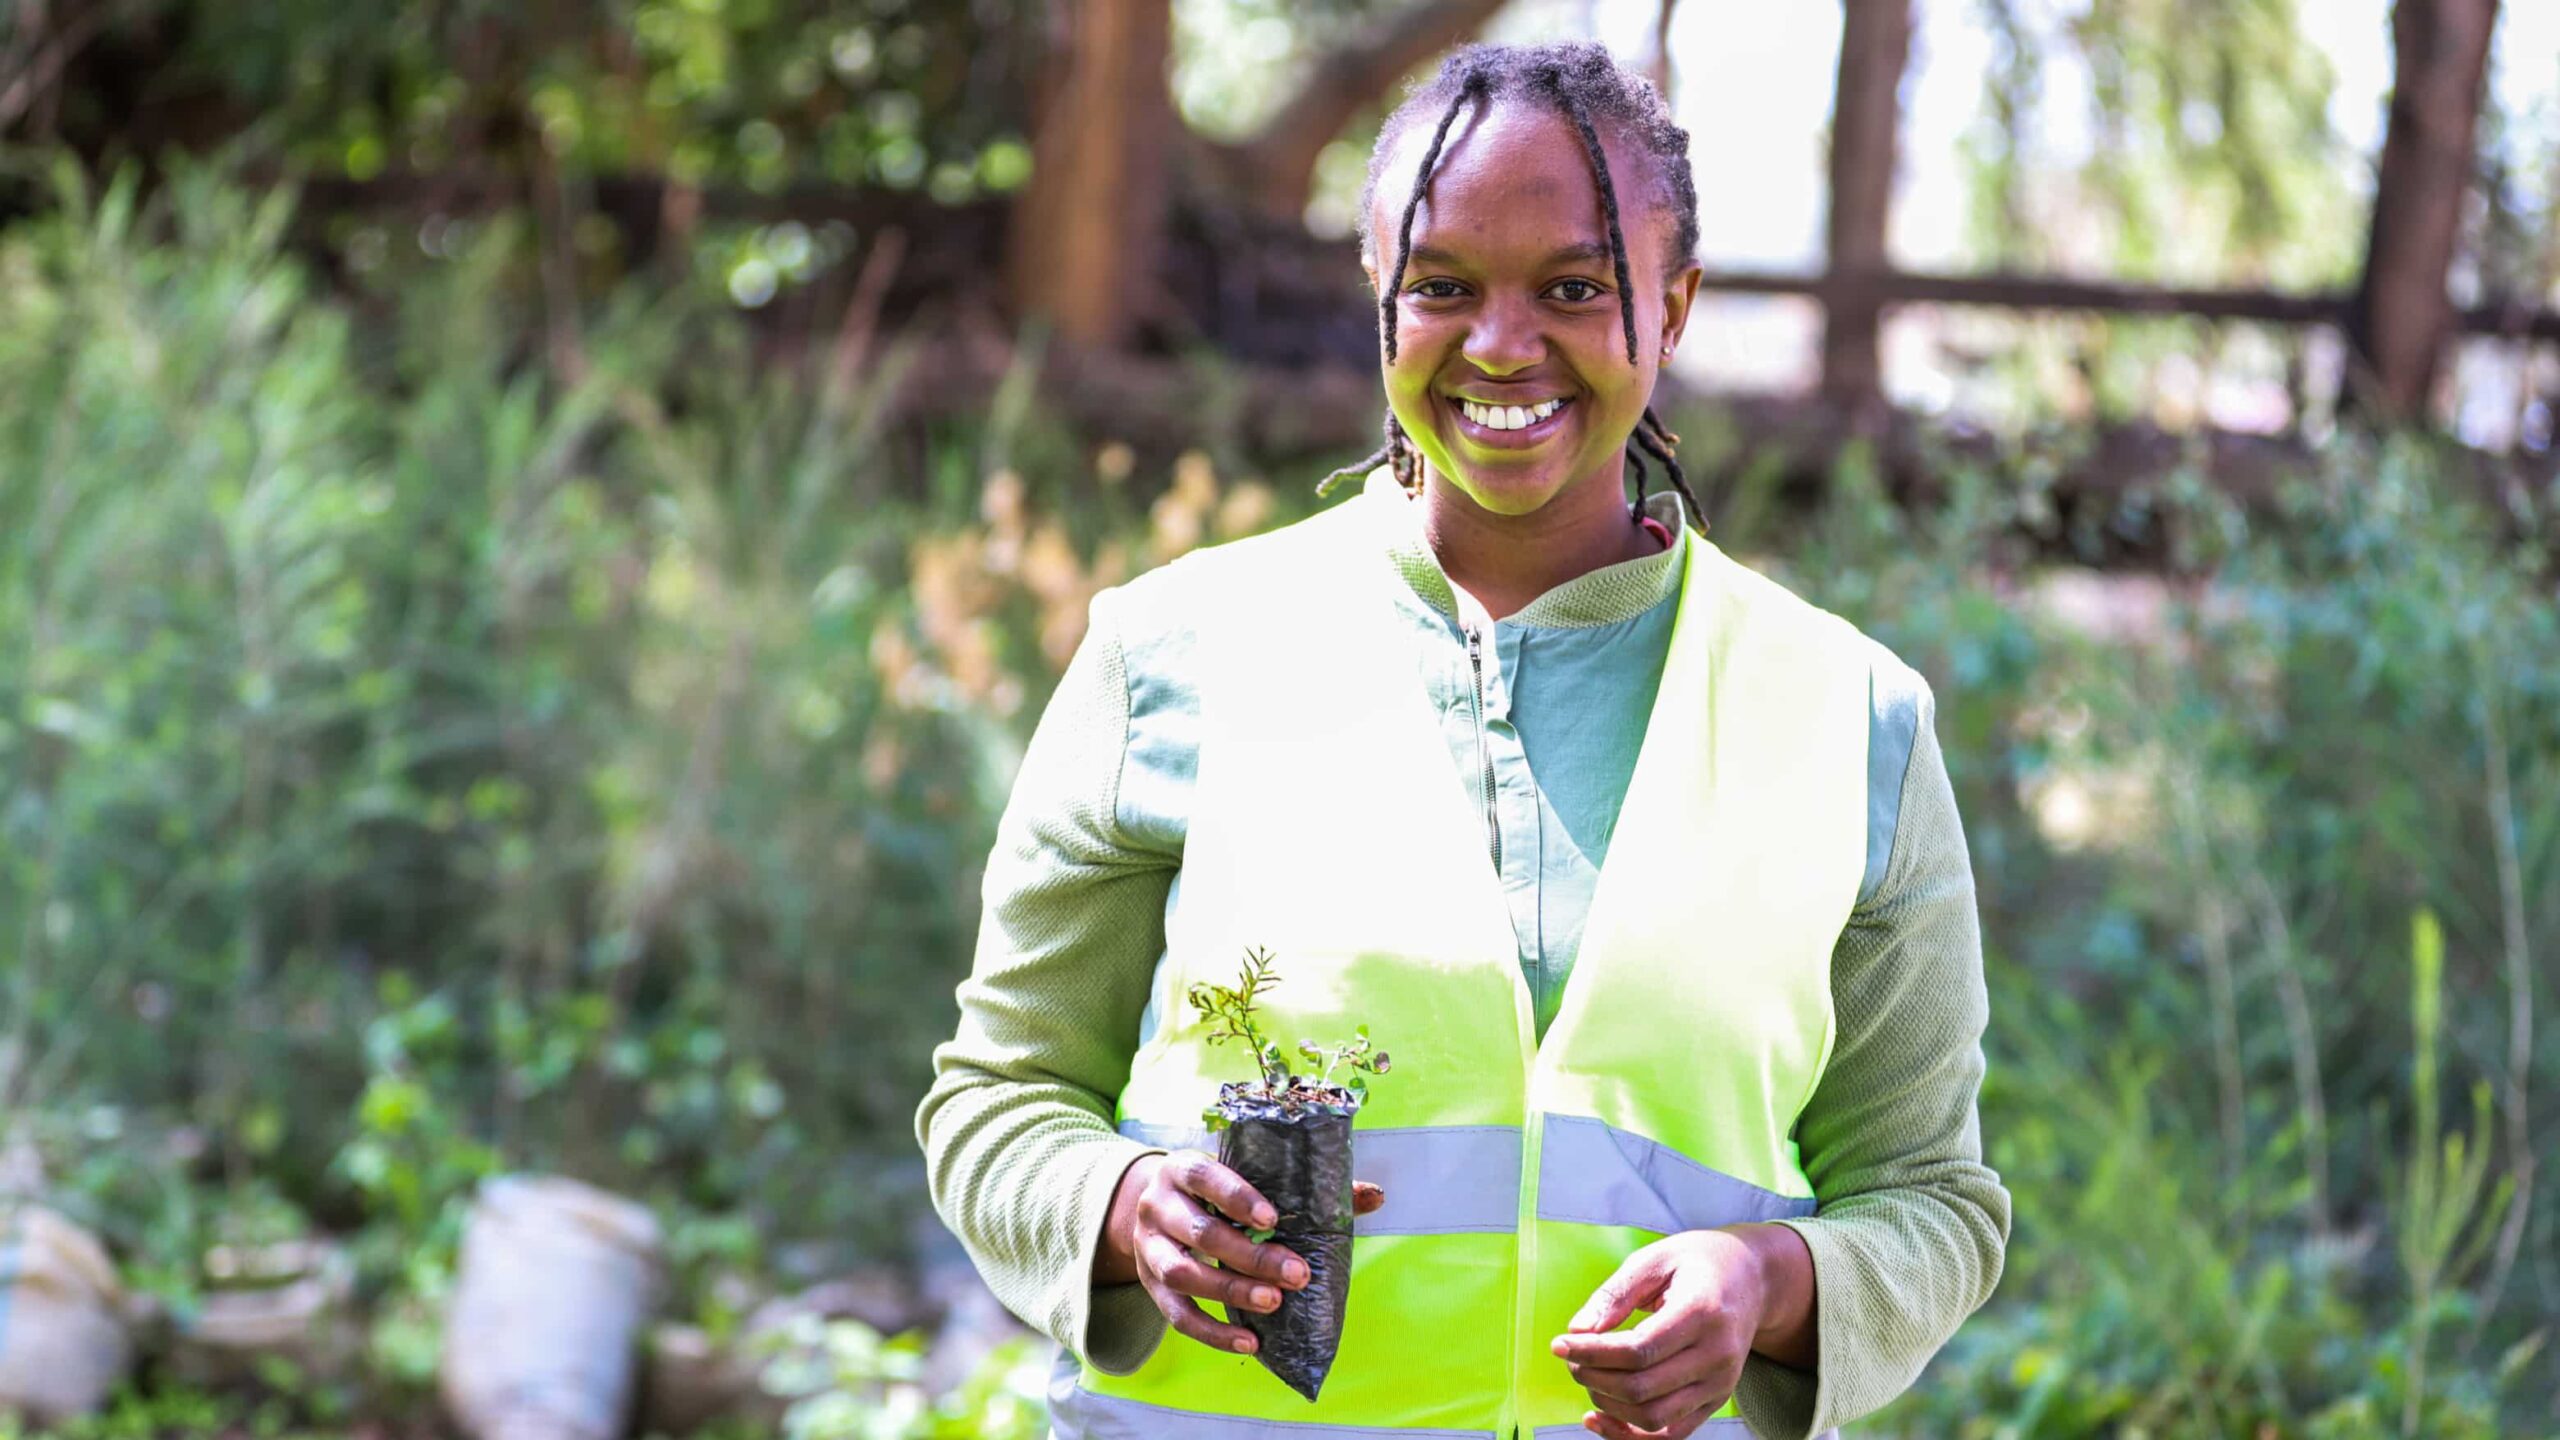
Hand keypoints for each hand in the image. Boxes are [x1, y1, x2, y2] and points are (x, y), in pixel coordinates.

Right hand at [1096, 1149, 1385, 1356]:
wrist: (1157, 1206)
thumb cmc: (1217, 1190)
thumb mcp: (1247, 1177)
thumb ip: (1307, 1187)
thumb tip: (1374, 1196)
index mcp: (1182, 1167)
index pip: (1204, 1175)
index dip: (1236, 1196)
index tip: (1273, 1219)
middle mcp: (1157, 1204)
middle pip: (1200, 1232)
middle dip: (1250, 1257)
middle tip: (1296, 1274)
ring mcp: (1148, 1245)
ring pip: (1182, 1274)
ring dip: (1231, 1292)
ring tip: (1273, 1303)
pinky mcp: (1150, 1284)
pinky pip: (1177, 1315)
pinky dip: (1212, 1333)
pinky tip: (1248, 1342)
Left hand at [1546, 1228, 1770, 1439]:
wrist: (1752, 1279)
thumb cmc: (1698, 1262)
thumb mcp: (1654, 1258)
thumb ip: (1615, 1294)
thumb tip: (1578, 1331)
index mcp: (1703, 1312)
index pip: (1638, 1350)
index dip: (1592, 1353)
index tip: (1560, 1344)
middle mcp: (1717, 1355)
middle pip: (1642, 1388)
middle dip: (1593, 1377)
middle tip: (1570, 1358)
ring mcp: (1720, 1384)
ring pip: (1653, 1418)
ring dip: (1607, 1404)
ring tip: (1586, 1376)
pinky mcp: (1715, 1401)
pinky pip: (1670, 1435)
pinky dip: (1630, 1434)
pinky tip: (1599, 1416)